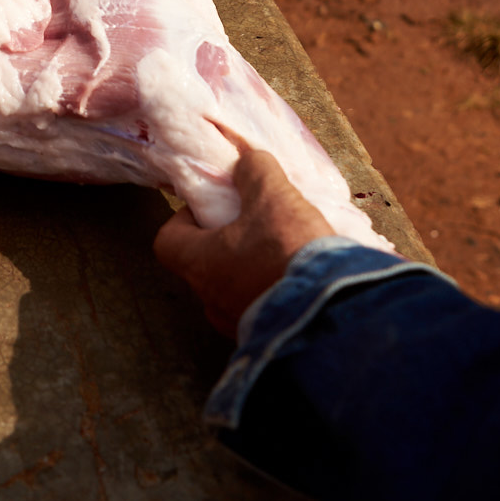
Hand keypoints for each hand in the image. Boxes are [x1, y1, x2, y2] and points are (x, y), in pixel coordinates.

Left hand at [155, 142, 332, 339]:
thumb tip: (248, 162)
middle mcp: (211, 300)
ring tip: (281, 249)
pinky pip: (261, 309)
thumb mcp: (273, 196)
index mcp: (199, 264)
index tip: (212, 207)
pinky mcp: (268, 339)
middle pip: (203, 263)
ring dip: (250, 269)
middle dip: (225, 242)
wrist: (332, 313)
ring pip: (232, 289)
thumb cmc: (288, 251)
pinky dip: (272, 292)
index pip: (167, 241)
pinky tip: (298, 276)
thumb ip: (255, 172)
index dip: (185, 219)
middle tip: (253, 224)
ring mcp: (237, 324)